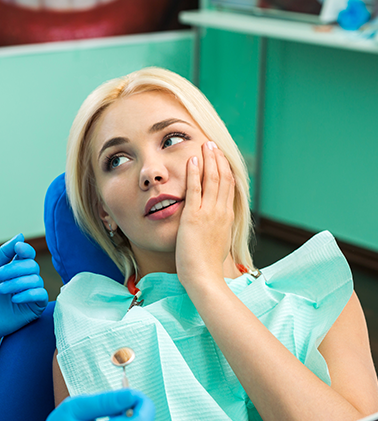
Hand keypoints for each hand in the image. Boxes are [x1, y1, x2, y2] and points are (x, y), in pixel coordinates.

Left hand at [0, 234, 47, 362]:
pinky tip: (14, 299)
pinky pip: (40, 294)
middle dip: (13, 269)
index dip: (26, 249)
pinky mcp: (36, 306)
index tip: (17, 248)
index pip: (28, 254)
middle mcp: (27, 278)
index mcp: (17, 267)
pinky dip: (27, 294)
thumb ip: (4, 252)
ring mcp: (33, 291)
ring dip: (15, 283)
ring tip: (0, 290)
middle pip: (32, 265)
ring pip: (35, 279)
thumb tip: (21, 236)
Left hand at [175, 141, 234, 283]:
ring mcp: (209, 213)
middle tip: (212, 144)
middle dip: (218, 158)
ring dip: (209, 159)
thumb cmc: (207, 265)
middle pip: (223, 178)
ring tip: (205, 145)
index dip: (225, 169)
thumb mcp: (217, 242)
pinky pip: (195, 189)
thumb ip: (216, 229)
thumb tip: (215, 224)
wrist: (203, 277)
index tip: (220, 157)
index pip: (229, 187)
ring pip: (212, 179)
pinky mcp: (194, 216)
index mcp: (226, 217)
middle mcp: (221, 212)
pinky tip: (192, 160)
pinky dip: (194, 173)